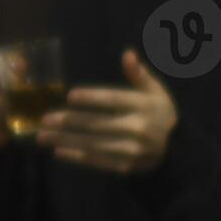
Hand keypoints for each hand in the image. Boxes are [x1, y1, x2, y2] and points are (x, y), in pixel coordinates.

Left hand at [36, 49, 177, 173]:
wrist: (178, 148)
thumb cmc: (159, 112)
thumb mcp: (155, 91)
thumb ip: (139, 74)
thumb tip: (127, 54)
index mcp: (146, 106)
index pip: (115, 100)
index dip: (93, 97)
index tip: (70, 95)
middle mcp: (140, 129)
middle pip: (99, 124)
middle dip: (69, 121)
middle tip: (45, 119)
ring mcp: (132, 150)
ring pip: (94, 144)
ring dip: (66, 140)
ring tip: (42, 136)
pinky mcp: (126, 166)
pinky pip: (98, 162)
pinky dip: (76, 157)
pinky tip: (58, 151)